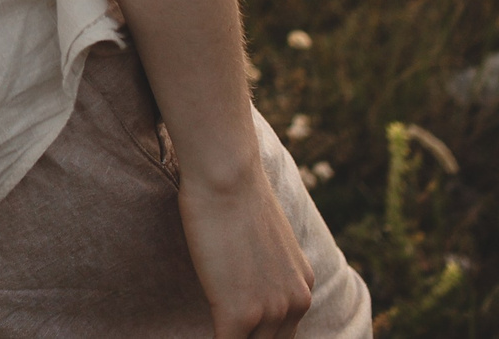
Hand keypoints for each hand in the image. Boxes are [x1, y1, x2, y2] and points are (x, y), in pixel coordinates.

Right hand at [178, 163, 313, 338]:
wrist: (227, 176)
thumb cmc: (235, 194)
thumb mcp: (265, 240)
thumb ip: (265, 269)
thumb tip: (244, 279)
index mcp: (302, 285)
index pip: (282, 331)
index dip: (259, 334)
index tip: (242, 331)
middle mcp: (295, 302)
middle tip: (227, 331)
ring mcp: (270, 310)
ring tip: (216, 330)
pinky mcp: (240, 314)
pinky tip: (196, 336)